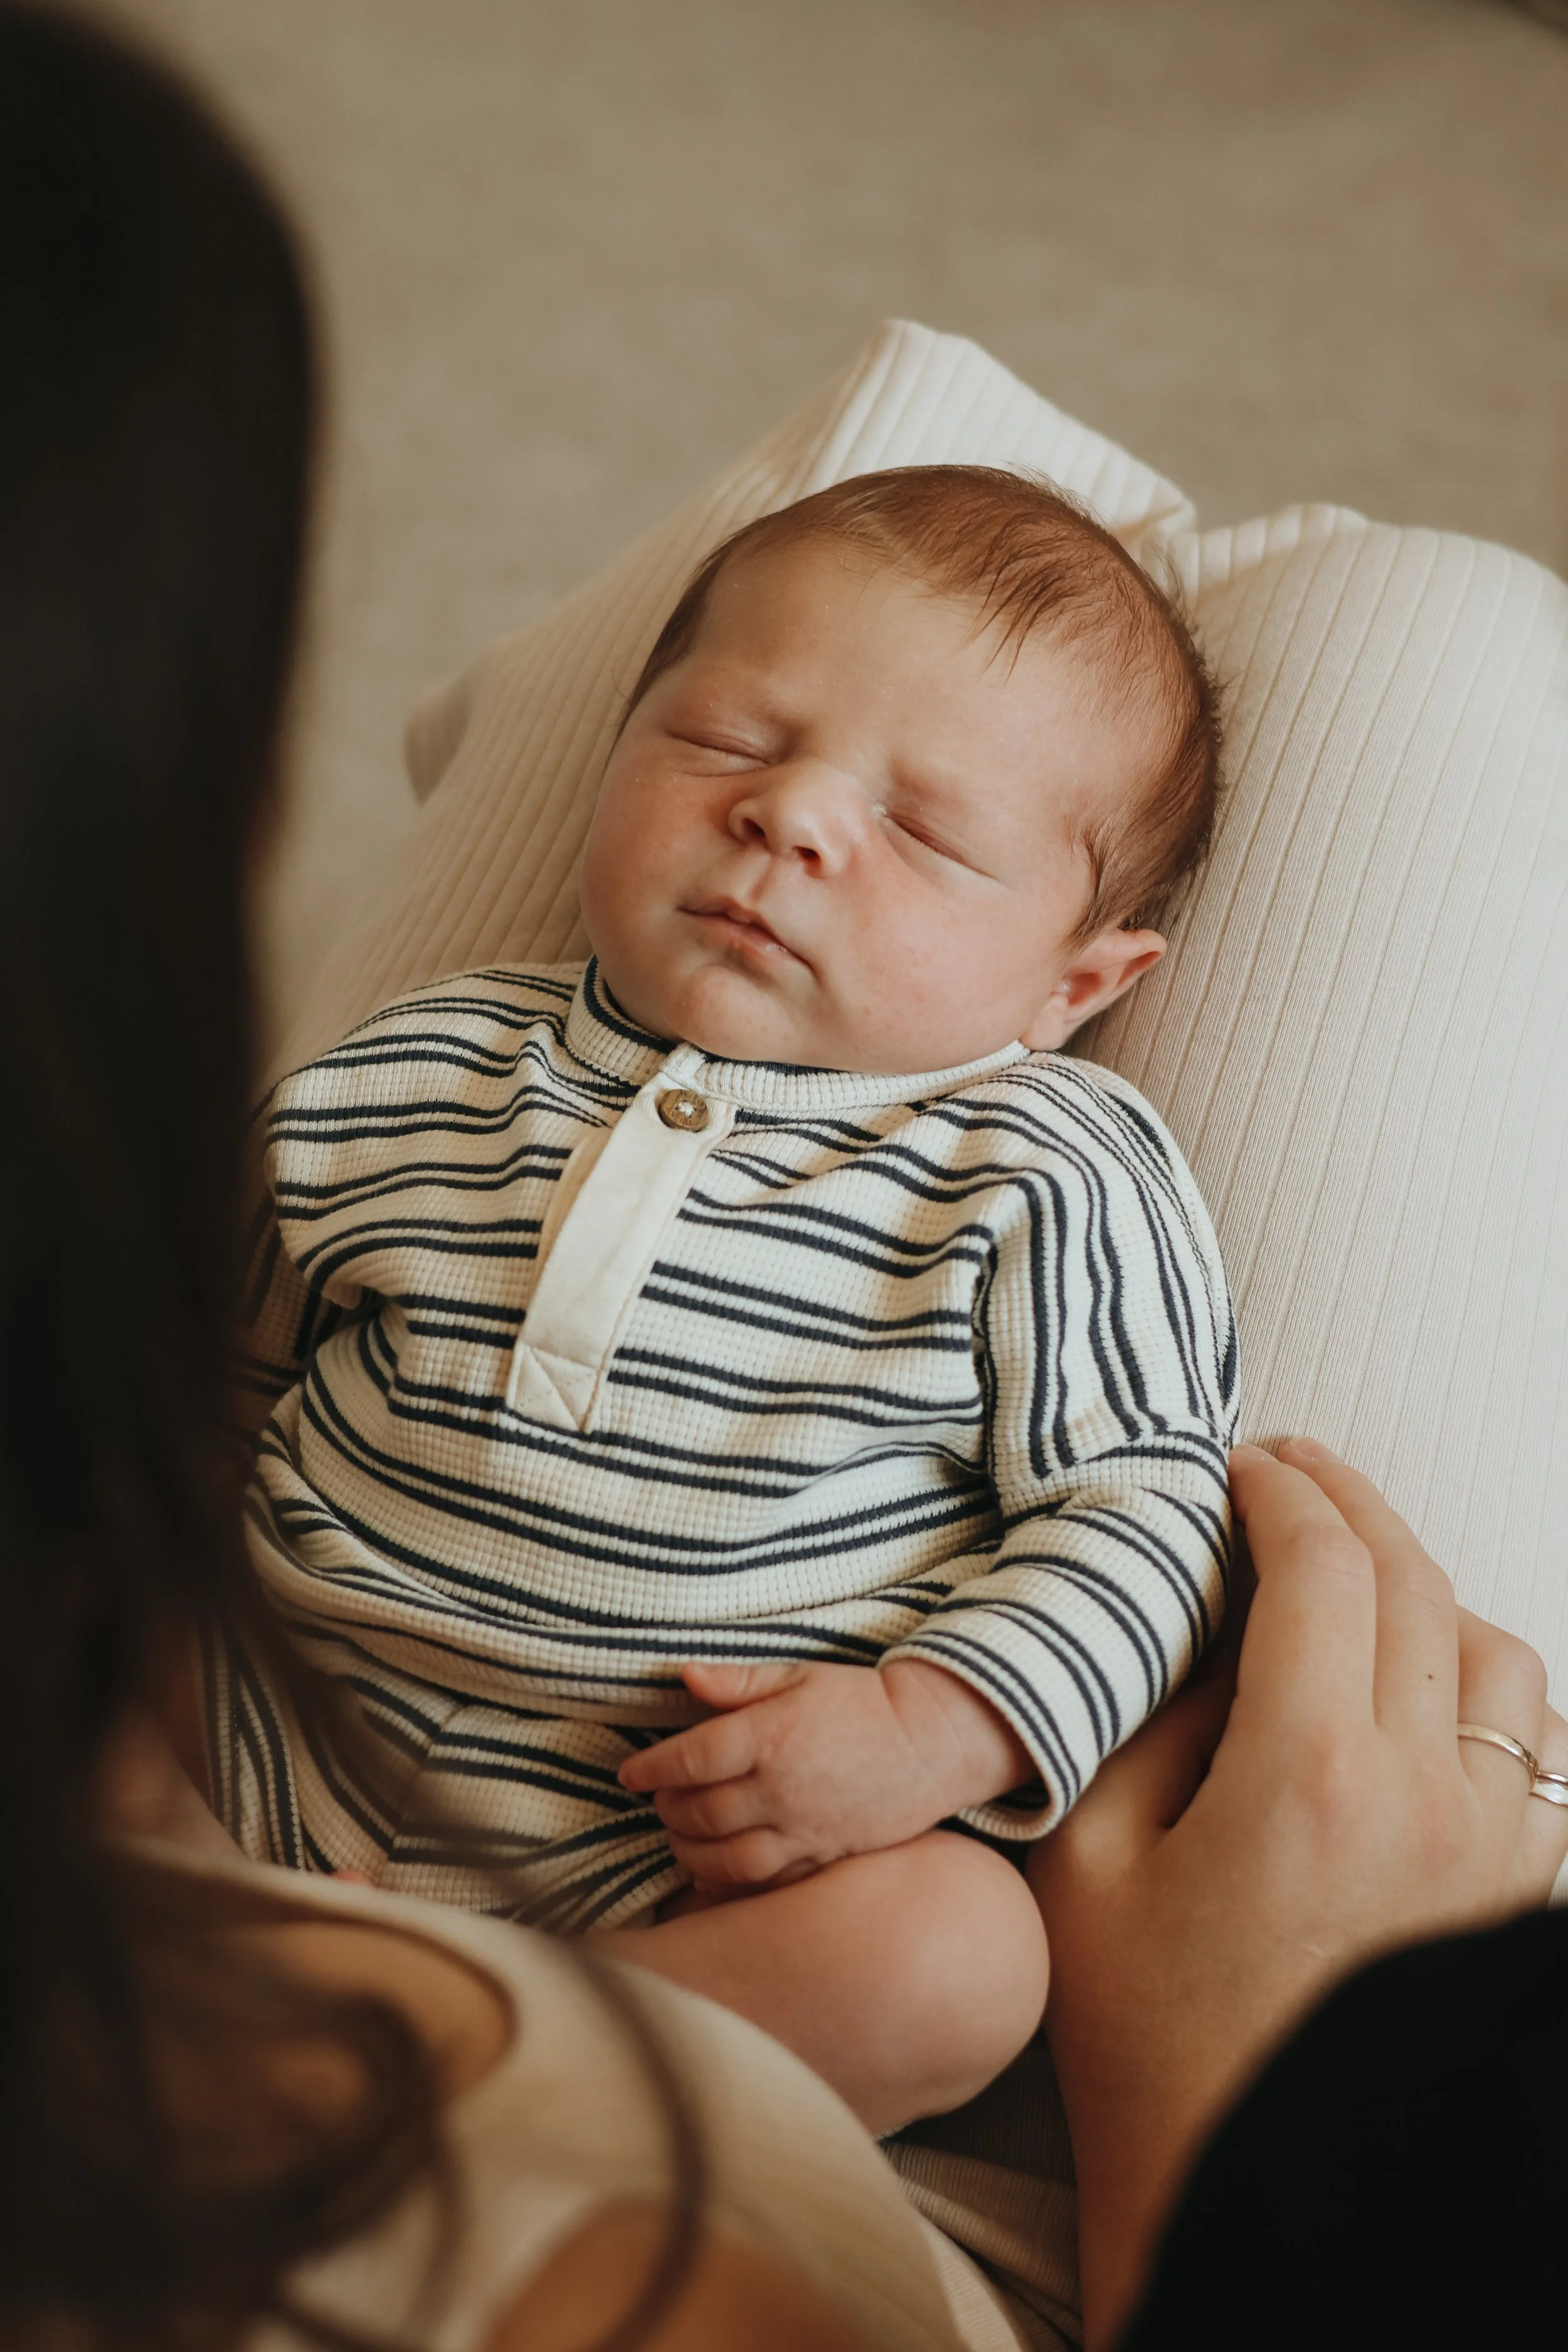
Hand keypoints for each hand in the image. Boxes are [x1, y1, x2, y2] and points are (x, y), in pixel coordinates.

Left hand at [618, 1657, 1030, 1890]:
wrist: (931, 1742)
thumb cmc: (861, 1702)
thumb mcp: (800, 1676)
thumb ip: (739, 1681)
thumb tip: (686, 1675)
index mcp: (770, 1736)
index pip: (688, 1759)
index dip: (650, 1768)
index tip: (630, 1772)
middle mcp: (781, 1788)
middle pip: (700, 1812)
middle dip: (668, 1809)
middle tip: (658, 1800)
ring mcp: (803, 1830)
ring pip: (725, 1858)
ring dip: (690, 1852)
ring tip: (680, 1837)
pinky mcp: (823, 1858)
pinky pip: (764, 1882)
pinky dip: (729, 1882)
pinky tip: (713, 1873)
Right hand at [1029, 1438, 1567, 2349]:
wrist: (1260, 2193)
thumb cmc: (1152, 2045)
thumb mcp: (1088, 1868)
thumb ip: (1141, 1725)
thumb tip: (1209, 1637)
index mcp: (1311, 1776)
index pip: (1321, 1568)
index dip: (1280, 1491)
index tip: (1239, 1464)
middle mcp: (1429, 1796)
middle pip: (1417, 1584)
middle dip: (1350, 1503)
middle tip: (1293, 1470)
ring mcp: (1495, 1851)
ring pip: (1500, 1654)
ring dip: (1426, 1586)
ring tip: (1356, 1573)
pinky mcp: (1518, 1901)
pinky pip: (1532, 1745)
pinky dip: (1477, 1679)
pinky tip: (1420, 1683)